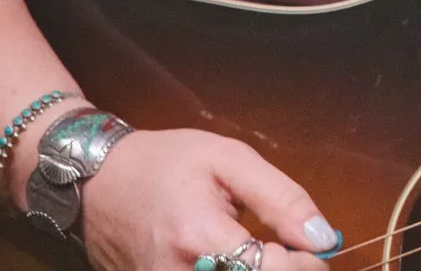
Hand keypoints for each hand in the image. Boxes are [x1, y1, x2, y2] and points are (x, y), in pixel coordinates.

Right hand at [65, 129, 340, 270]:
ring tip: (262, 255)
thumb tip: (323, 237)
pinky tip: (235, 262)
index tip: (313, 247)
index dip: (303, 264)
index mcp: (200, 237)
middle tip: (290, 254)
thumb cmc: (166, 163)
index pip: (270, 270)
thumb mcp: (230, 159)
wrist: (97, 182)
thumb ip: (281, 198)